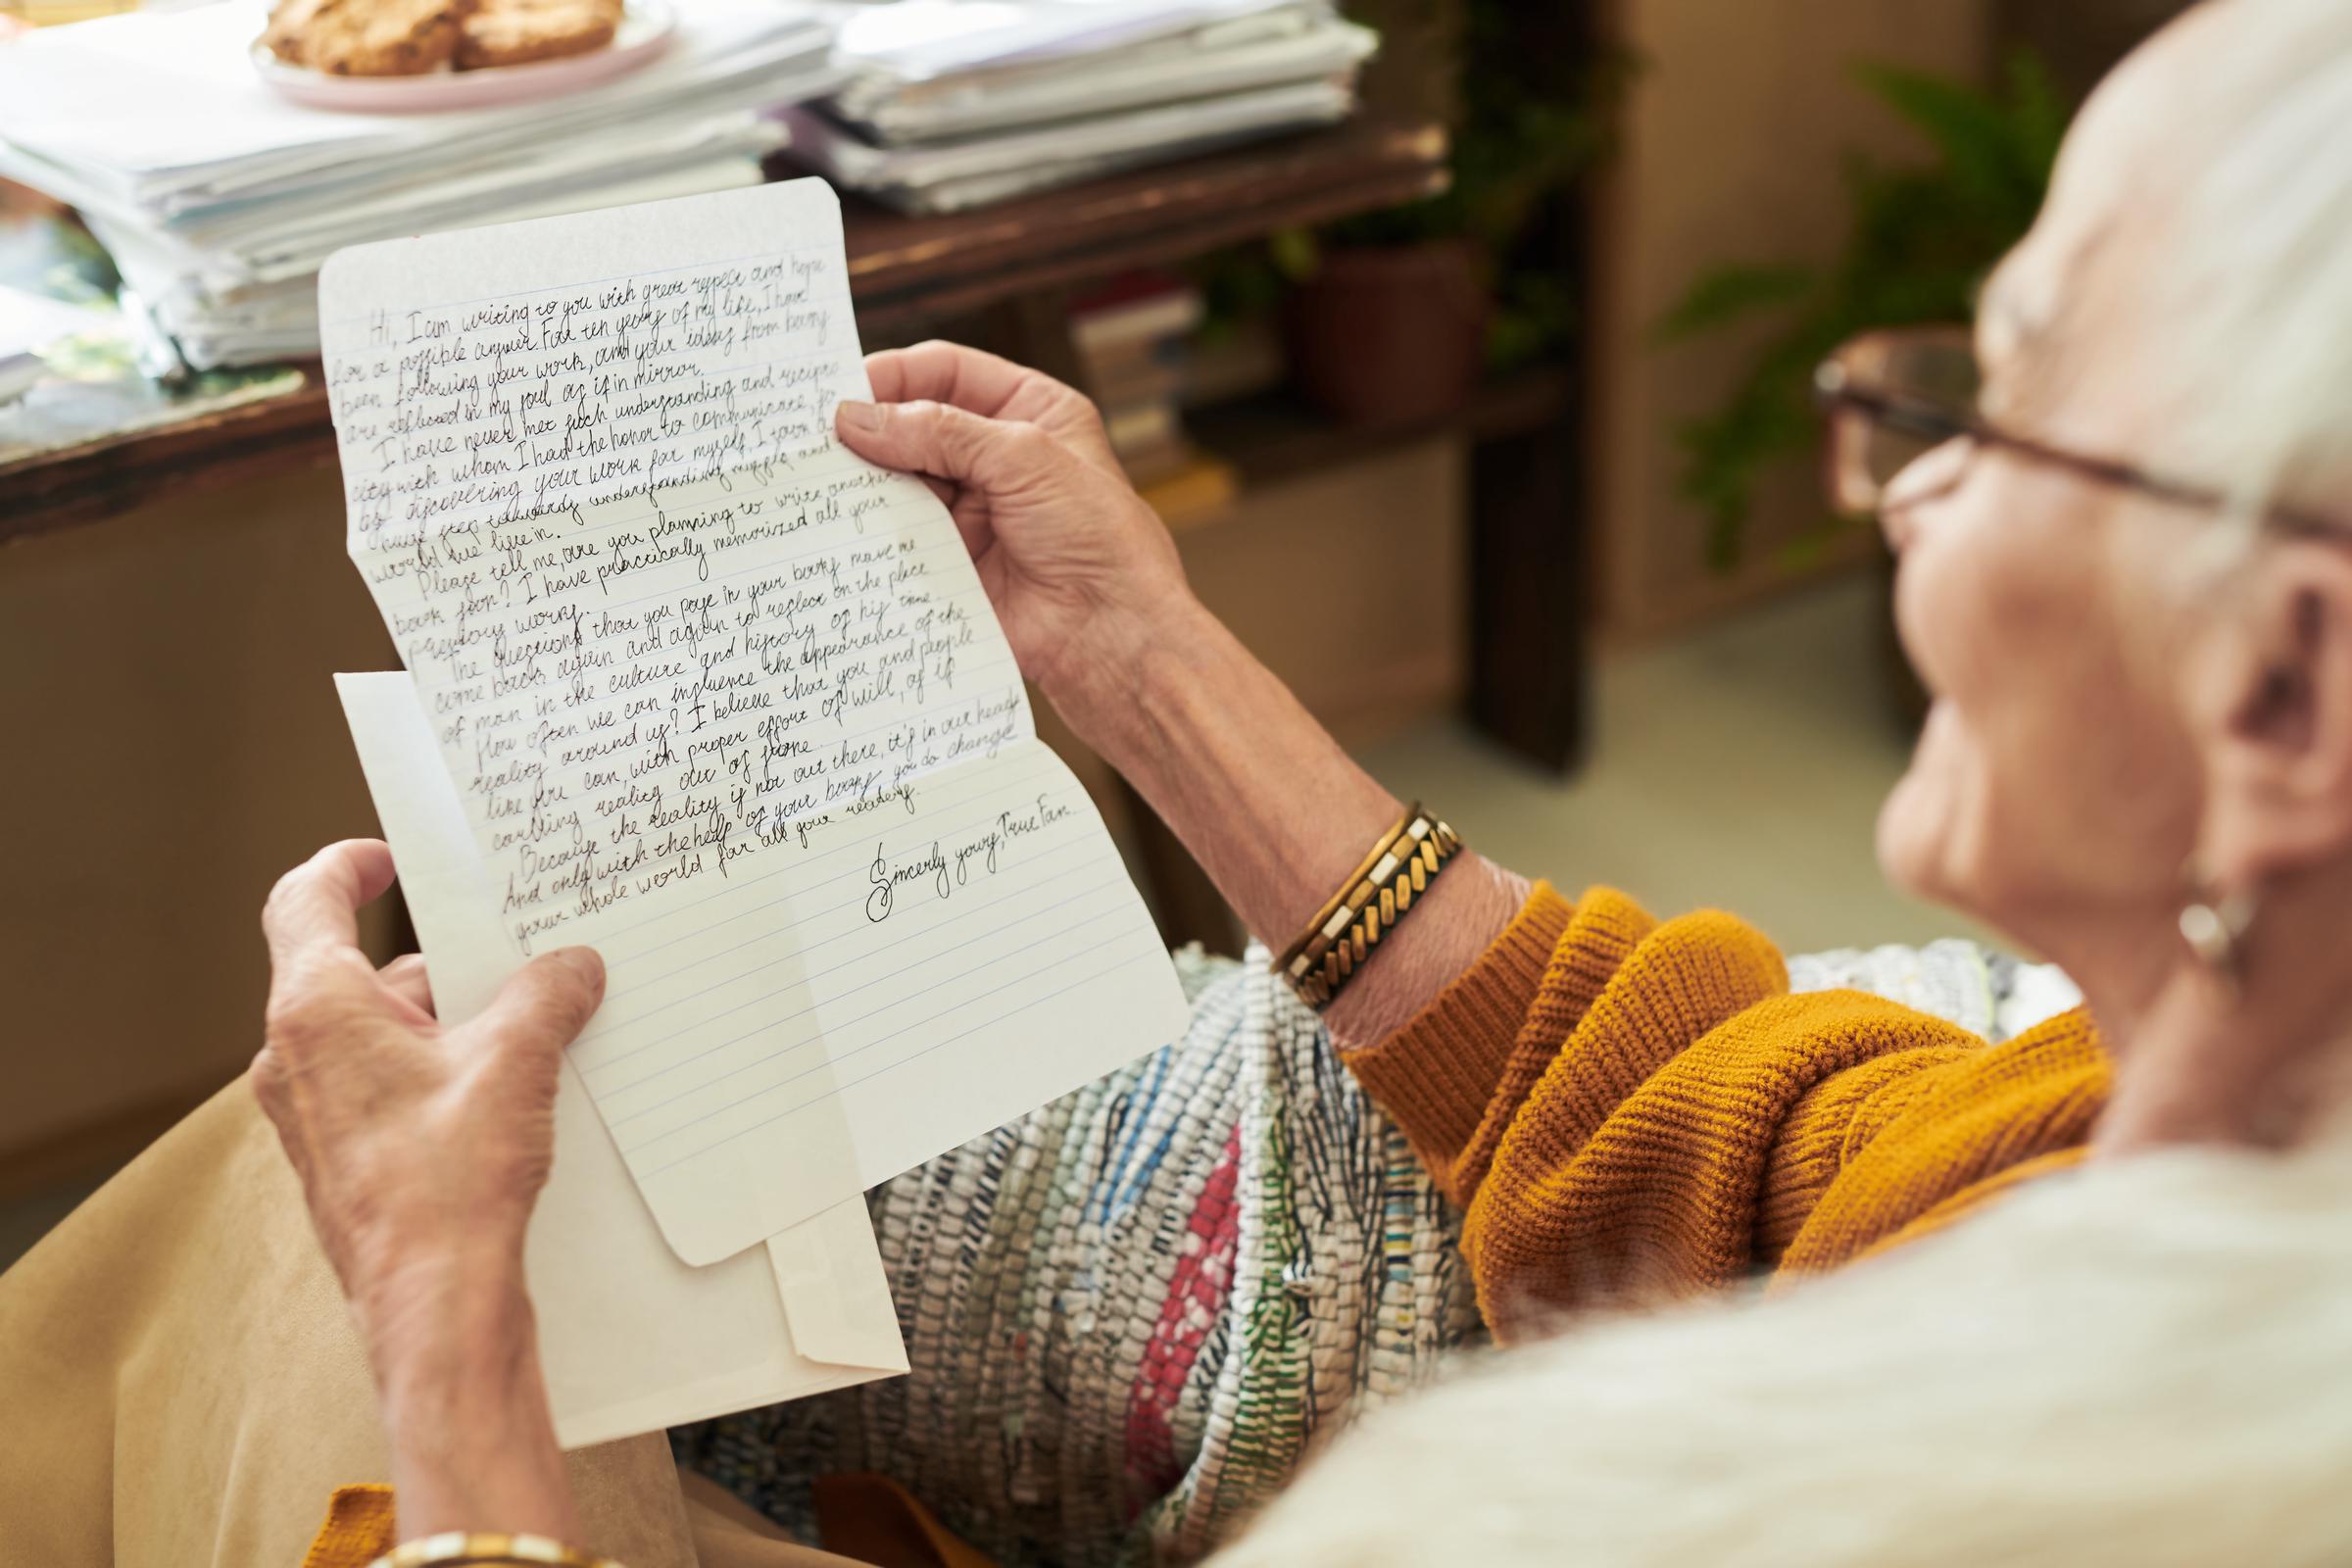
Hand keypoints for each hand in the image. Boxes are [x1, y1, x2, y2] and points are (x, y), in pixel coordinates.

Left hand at [254, 839, 604, 1345]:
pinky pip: (392, 1085)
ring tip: (537, 1029)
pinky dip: (445, 1071)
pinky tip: (515, 1090)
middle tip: (519, 955)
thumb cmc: (449, 1189)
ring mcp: (315, 1113)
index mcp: (316, 1012)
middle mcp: (296, 1058)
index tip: (388, 856)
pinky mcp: (345, 1158)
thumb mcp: (515, 1063)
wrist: (435, 1308)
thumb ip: (544, 996)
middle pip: (367, 973)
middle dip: (447, 965)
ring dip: (455, 1024)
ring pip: (385, 1034)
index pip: (304, 901)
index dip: (345, 865)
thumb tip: (570, 966)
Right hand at [834, 340, 1194, 707]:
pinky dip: (870, 528)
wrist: (1110, 635)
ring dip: (865, 480)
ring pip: (899, 480)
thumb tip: (859, 418)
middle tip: (816, 437)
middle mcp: (998, 457)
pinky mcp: (952, 560)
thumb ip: (942, 431)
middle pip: (915, 424)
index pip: (948, 372)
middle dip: (870, 429)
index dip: (895, 375)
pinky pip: (898, 534)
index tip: (844, 391)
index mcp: (1030, 412)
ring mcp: (972, 510)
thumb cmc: (1099, 540)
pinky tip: (840, 523)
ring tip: (821, 478)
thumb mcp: (1025, 458)